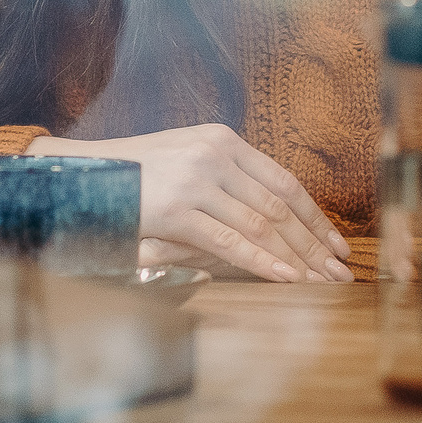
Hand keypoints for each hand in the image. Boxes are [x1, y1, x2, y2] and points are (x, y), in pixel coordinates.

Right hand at [26, 125, 351, 282]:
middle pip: (279, 206)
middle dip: (315, 244)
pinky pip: (231, 242)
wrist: (80, 174)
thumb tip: (274, 219)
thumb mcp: (186, 161)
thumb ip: (227, 180)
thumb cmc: (136, 175)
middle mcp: (215, 154)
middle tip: (341, 272)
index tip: (338, 244)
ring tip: (322, 283)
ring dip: (297, 258)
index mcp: (223, 139)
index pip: (284, 181)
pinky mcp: (177, 210)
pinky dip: (264, 262)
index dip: (315, 216)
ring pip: (262, 225)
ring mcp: (196, 180)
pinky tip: (287, 278)